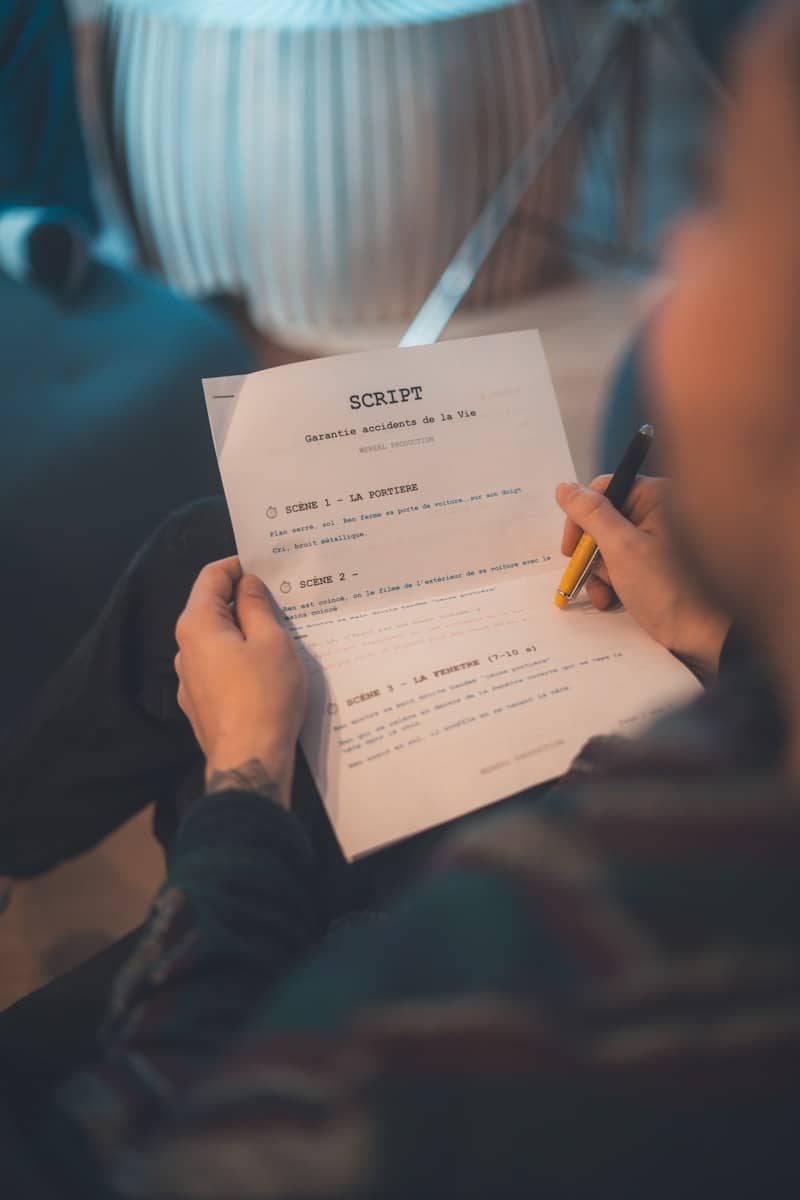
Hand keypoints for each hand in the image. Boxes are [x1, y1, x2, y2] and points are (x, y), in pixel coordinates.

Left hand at [174, 558, 306, 806]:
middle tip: (282, 600)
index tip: (267, 566)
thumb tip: (248, 585)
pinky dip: (241, 660)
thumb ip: (257, 606)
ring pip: (218, 641)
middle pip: (213, 608)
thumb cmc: (264, 696)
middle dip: (245, 600)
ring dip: (245, 633)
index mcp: (197, 625)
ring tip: (281, 637)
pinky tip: (268, 672)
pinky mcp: (200, 703)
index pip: (211, 576)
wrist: (249, 760)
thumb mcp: (272, 641)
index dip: (239, 565)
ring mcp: (189, 679)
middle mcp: (185, 648)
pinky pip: (220, 668)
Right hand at [556, 476, 730, 675]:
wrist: (702, 635)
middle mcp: (658, 515)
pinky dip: (611, 583)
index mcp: (657, 498)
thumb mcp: (622, 548)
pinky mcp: (653, 567)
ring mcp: (656, 542)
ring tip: (606, 594)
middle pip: (603, 521)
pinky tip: (612, 600)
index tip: (572, 547)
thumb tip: (565, 488)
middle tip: (588, 573)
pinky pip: (620, 566)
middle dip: (591, 553)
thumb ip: (591, 515)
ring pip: (608, 547)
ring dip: (599, 573)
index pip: (604, 491)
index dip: (582, 518)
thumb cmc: (670, 589)